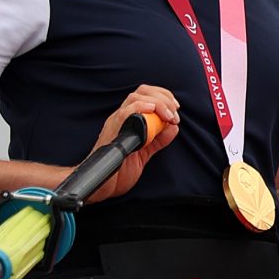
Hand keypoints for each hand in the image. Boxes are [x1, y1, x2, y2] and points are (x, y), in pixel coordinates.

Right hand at [88, 85, 180, 201]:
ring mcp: (116, 123)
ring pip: (135, 98)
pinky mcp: (112, 132)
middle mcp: (121, 117)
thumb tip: (173, 127)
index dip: (163, 96)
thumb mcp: (145, 153)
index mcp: (128, 120)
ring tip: (168, 116)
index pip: (145, 95)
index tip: (175, 108)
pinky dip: (140, 108)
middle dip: (163, 97)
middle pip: (142, 92)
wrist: (102, 186)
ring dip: (157, 104)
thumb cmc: (119, 171)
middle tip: (174, 113)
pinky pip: (125, 113)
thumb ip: (158, 140)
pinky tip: (152, 110)